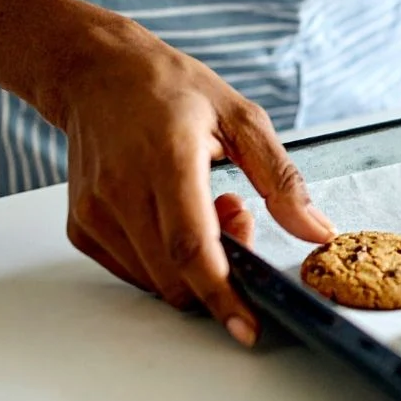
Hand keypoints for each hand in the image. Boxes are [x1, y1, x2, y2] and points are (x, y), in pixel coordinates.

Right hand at [48, 19, 335, 346]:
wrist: (95, 73)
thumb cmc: (170, 89)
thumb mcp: (242, 118)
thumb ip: (283, 180)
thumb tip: (317, 231)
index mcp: (167, 160)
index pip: (192, 248)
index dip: (222, 294)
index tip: (247, 328)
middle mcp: (123, 190)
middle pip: (176, 274)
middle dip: (220, 269)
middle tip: (234, 211)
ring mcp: (96, 212)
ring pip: (156, 280)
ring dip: (191, 264)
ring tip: (199, 203)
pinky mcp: (83, 227)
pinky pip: (134, 271)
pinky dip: (163, 260)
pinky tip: (170, 214)